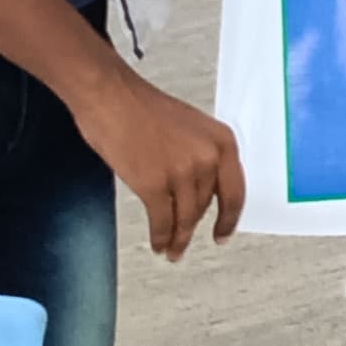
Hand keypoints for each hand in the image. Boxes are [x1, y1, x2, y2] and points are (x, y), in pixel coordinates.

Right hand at [72, 54, 245, 257]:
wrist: (110, 95)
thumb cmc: (142, 106)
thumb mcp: (191, 127)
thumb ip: (202, 156)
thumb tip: (203, 188)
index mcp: (222, 141)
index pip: (235, 192)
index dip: (229, 219)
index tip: (223, 234)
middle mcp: (208, 157)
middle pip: (205, 207)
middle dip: (193, 227)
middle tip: (185, 241)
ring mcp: (182, 172)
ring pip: (185, 219)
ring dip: (178, 238)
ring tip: (172, 249)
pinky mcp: (154, 185)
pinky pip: (162, 222)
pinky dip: (160, 237)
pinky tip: (157, 243)